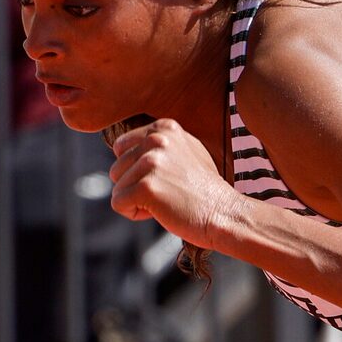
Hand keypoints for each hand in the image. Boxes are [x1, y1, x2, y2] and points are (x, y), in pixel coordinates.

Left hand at [107, 117, 234, 248]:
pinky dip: (134, 213)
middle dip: (135, 186)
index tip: (164, 178)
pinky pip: (118, 204)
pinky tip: (161, 211)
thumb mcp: (185, 151)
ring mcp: (151, 162)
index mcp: (164, 127)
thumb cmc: (204, 189)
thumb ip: (159, 144)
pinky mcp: (146, 187)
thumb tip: (123, 145)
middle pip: (116, 169)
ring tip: (167, 201)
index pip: (121, 148)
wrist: (225, 213)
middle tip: (168, 192)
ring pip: (117, 187)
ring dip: (137, 200)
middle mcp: (156, 139)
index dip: (136, 170)